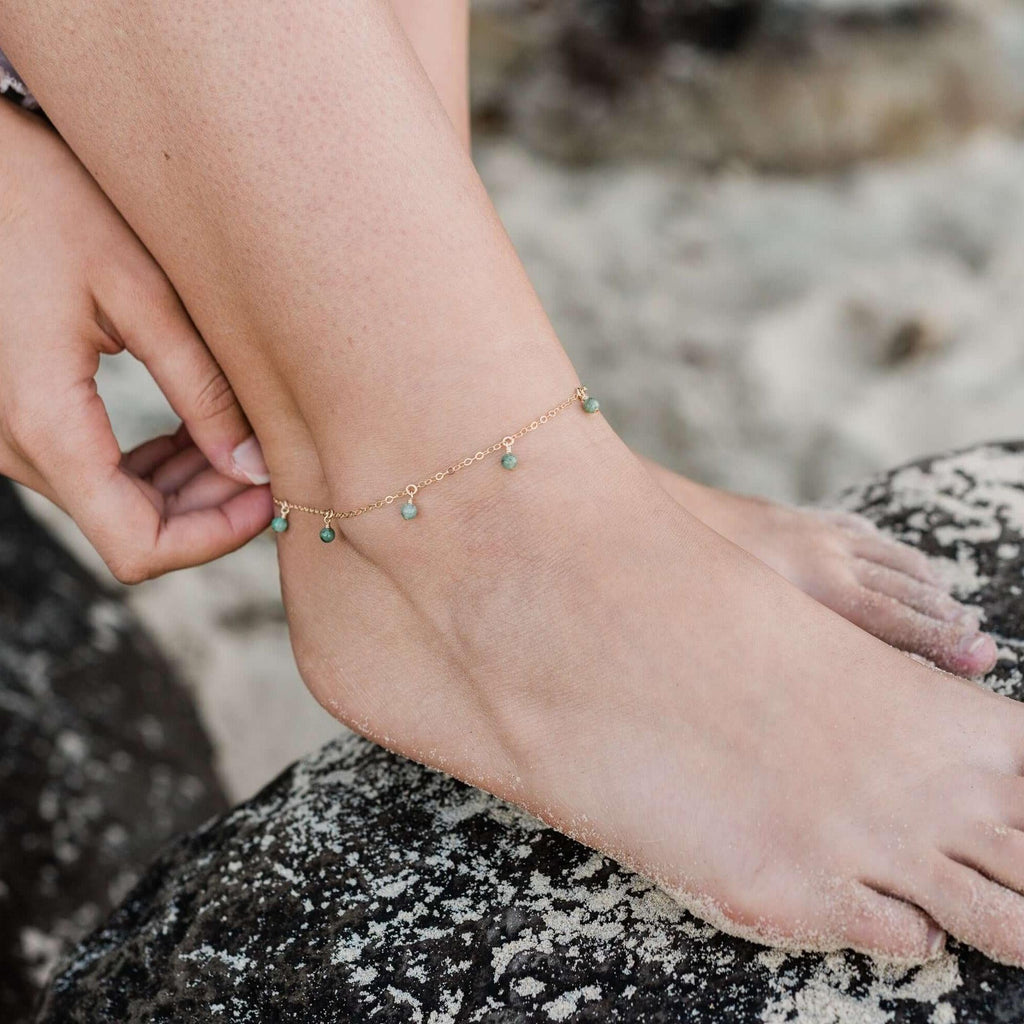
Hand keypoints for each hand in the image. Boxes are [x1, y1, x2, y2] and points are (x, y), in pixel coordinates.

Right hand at [0, 100, 271, 581]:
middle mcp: (15, 447)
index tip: (270, 497)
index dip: (214, 538)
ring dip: (186, 488)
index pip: (137, 547)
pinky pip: (93, 470)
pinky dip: (151, 466)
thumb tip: (251, 468)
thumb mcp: (143, 293)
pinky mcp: (18, 418)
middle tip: (267, 462)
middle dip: (210, 511)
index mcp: (46, 425)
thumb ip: (201, 391)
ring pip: (115, 505)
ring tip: (240, 437)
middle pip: (131, 532)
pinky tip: (195, 427)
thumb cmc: (48, 204)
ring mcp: (10, 437)